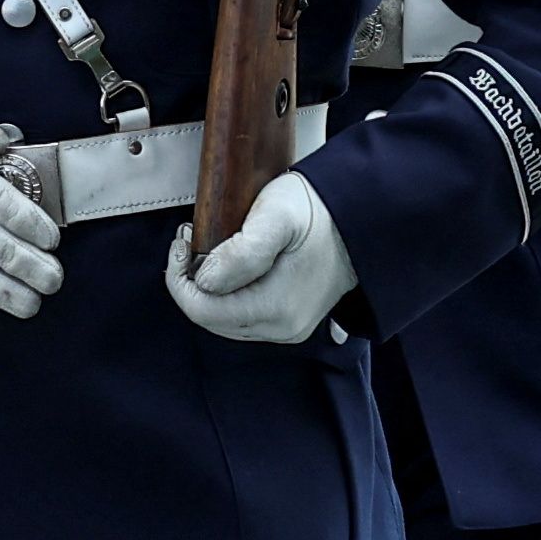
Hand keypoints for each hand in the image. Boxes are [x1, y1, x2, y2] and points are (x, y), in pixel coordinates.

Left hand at [168, 171, 358, 344]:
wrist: (361, 220)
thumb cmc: (320, 211)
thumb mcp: (276, 216)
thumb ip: (241, 251)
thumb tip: (206, 279)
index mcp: (276, 307)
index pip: (201, 310)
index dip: (179, 278)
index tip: (182, 242)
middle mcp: (282, 327)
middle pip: (209, 318)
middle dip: (191, 281)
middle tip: (190, 240)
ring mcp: (288, 328)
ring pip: (223, 318)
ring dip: (208, 287)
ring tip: (209, 248)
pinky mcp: (290, 321)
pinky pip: (242, 315)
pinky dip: (227, 292)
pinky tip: (230, 264)